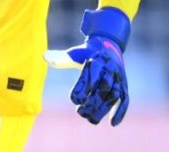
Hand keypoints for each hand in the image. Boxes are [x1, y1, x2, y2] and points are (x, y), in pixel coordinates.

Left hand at [44, 7, 130, 125]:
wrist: (109, 45)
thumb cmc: (88, 53)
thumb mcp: (75, 53)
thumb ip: (61, 58)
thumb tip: (44, 56)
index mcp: (96, 60)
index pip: (91, 76)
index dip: (83, 88)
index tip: (74, 99)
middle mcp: (109, 69)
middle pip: (104, 87)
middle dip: (93, 102)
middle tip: (80, 113)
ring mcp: (118, 78)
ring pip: (114, 95)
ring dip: (104, 109)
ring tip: (91, 120)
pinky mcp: (124, 86)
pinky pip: (125, 99)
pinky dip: (120, 112)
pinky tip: (112, 123)